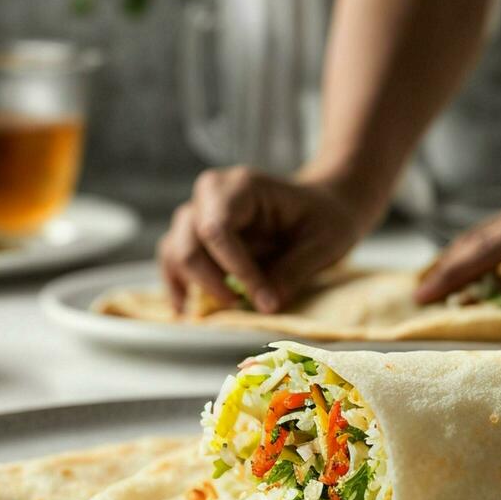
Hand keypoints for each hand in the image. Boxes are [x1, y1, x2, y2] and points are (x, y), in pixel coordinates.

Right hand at [158, 166, 376, 313]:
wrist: (323, 207)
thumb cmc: (326, 218)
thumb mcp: (324, 243)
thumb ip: (294, 270)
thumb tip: (264, 305)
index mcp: (243, 186)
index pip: (218, 229)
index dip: (236, 270)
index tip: (263, 302)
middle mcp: (211, 195)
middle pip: (188, 242)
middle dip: (211, 282)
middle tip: (241, 307)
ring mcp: (199, 213)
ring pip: (175, 251)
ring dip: (192, 286)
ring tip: (218, 313)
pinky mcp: (196, 235)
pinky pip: (174, 260)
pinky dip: (179, 286)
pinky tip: (190, 310)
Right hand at [413, 187, 500, 305]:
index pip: (491, 245)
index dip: (456, 272)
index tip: (428, 294)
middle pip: (478, 239)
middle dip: (446, 269)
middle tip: (417, 299)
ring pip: (483, 241)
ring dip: (456, 267)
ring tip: (427, 294)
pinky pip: (498, 249)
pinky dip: (475, 267)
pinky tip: (456, 286)